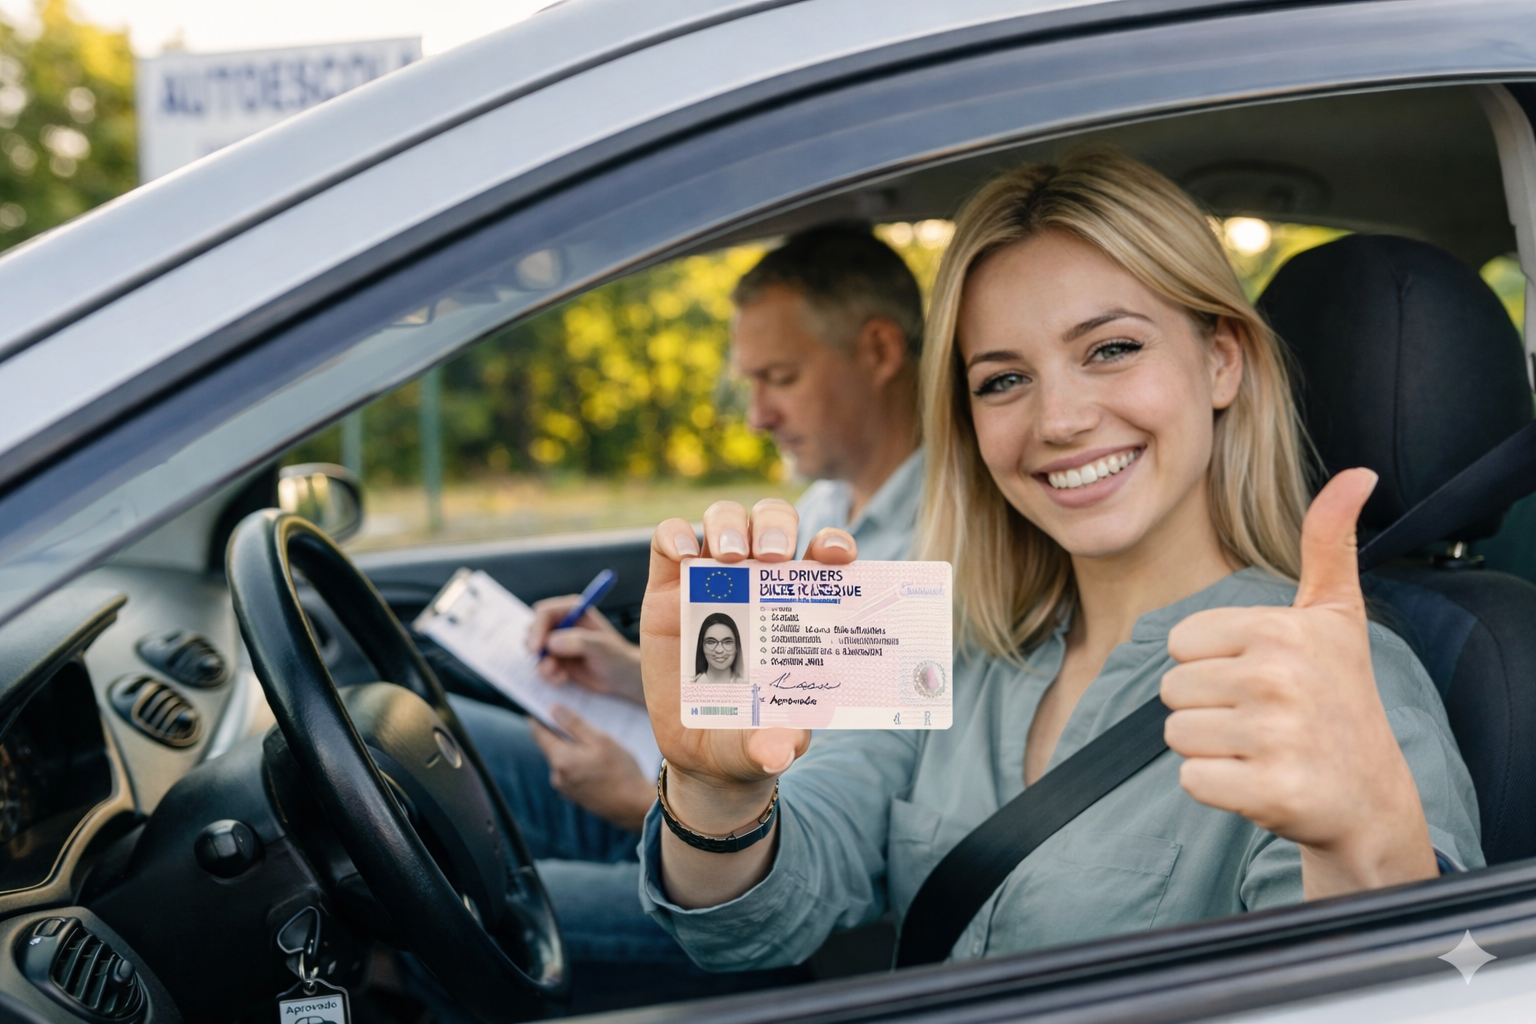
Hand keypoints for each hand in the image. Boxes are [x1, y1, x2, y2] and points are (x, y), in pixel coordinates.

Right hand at [526, 594, 643, 705]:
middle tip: (547, 664)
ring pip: (533, 650)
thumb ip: (578, 642)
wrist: (621, 678)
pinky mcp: (554, 660)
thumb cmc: (616, 657)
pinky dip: (547, 675)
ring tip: (559, 673)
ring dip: (542, 664)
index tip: (537, 647)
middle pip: (533, 630)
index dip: (537, 628)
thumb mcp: (601, 647)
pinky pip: (539, 666)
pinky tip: (563, 679)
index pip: (544, 613)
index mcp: (573, 610)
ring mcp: (556, 642)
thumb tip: (552, 642)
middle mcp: (561, 624)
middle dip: (535, 648)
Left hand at [530, 706, 653, 833]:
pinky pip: (570, 771)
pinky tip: (597, 759)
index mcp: (560, 760)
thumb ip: (574, 724)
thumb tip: (552, 709)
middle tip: (575, 715)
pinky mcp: (574, 795)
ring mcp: (564, 788)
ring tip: (594, 740)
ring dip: (572, 747)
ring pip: (563, 758)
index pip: (539, 733)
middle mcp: (557, 776)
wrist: (634, 807)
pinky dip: (578, 761)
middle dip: (560, 731)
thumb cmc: (621, 771)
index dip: (538, 716)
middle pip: (551, 746)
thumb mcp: (601, 740)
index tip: (539, 703)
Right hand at [640, 499, 854, 906]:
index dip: (834, 543)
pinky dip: (674, 534)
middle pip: (772, 523)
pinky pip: (667, 540)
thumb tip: (781, 751)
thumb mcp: (768, 746)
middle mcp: (759, 584)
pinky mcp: (666, 588)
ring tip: (728, 556)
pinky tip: (682, 554)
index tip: (837, 556)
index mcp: (800, 605)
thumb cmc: (752, 736)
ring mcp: (711, 581)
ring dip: (729, 524)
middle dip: (775, 525)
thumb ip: (776, 744)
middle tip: (773, 556)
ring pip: (724, 520)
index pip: (824, 556)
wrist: (702, 754)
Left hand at [1162, 468, 1436, 898]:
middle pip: (1170, 688)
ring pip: (1176, 733)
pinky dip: (1216, 787)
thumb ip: (1329, 542)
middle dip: (1207, 706)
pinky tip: (1259, 780)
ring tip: (1261, 747)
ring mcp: (1275, 737)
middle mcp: (1277, 678)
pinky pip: (1191, 779)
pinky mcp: (1269, 791)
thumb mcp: (1336, 614)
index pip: (1179, 642)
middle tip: (1263, 718)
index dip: (1211, 663)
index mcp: (1280, 630)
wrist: (1371, 796)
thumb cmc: (1340, 697)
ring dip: (1210, 747)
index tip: (1262, 677)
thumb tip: (1357, 474)